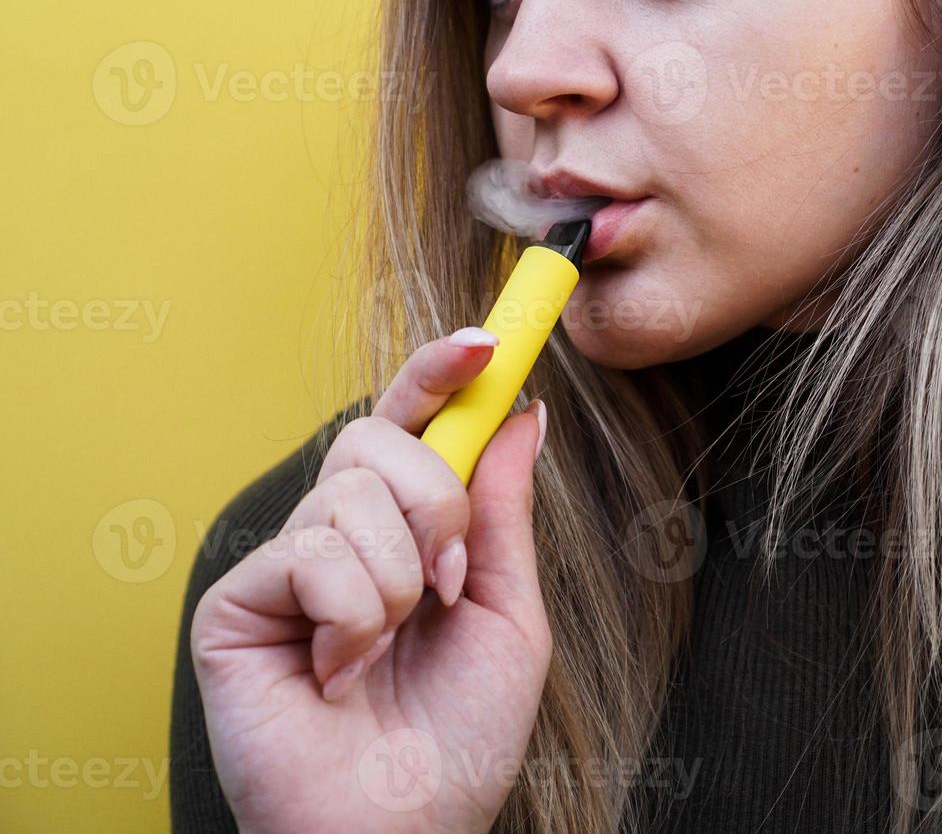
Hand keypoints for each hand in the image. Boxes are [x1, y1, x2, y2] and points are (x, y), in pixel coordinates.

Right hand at [190, 327, 550, 833]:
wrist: (407, 829)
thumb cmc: (458, 736)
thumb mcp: (505, 610)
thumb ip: (501, 512)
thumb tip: (521, 413)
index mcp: (403, 531)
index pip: (409, 424)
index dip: (438, 373)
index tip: (488, 340)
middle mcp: (339, 534)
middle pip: (379, 435)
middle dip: (436, 502)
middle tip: (448, 582)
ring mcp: (286, 565)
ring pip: (351, 492)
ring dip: (400, 579)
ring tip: (387, 646)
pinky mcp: (237, 602)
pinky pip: (311, 552)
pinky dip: (352, 616)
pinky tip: (338, 670)